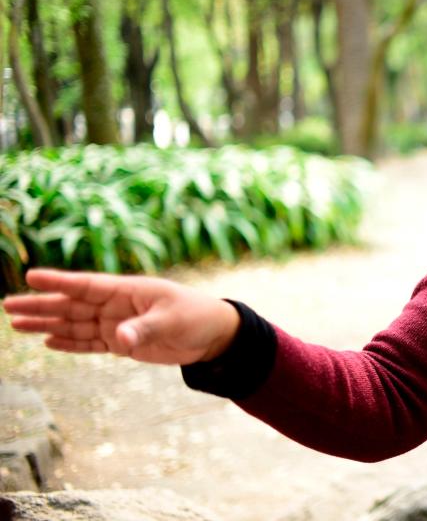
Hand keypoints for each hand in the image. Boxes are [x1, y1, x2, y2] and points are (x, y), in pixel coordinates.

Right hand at [3, 268, 240, 364]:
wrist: (213, 335)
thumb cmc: (197, 316)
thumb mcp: (172, 322)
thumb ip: (144, 330)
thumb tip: (119, 339)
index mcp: (128, 291)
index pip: (87, 285)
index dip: (59, 282)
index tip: (32, 276)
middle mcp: (118, 306)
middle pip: (72, 305)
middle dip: (41, 306)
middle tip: (7, 306)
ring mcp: (118, 324)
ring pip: (75, 324)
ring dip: (47, 324)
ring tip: (16, 324)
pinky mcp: (122, 343)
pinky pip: (90, 343)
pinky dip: (69, 343)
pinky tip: (47, 341)